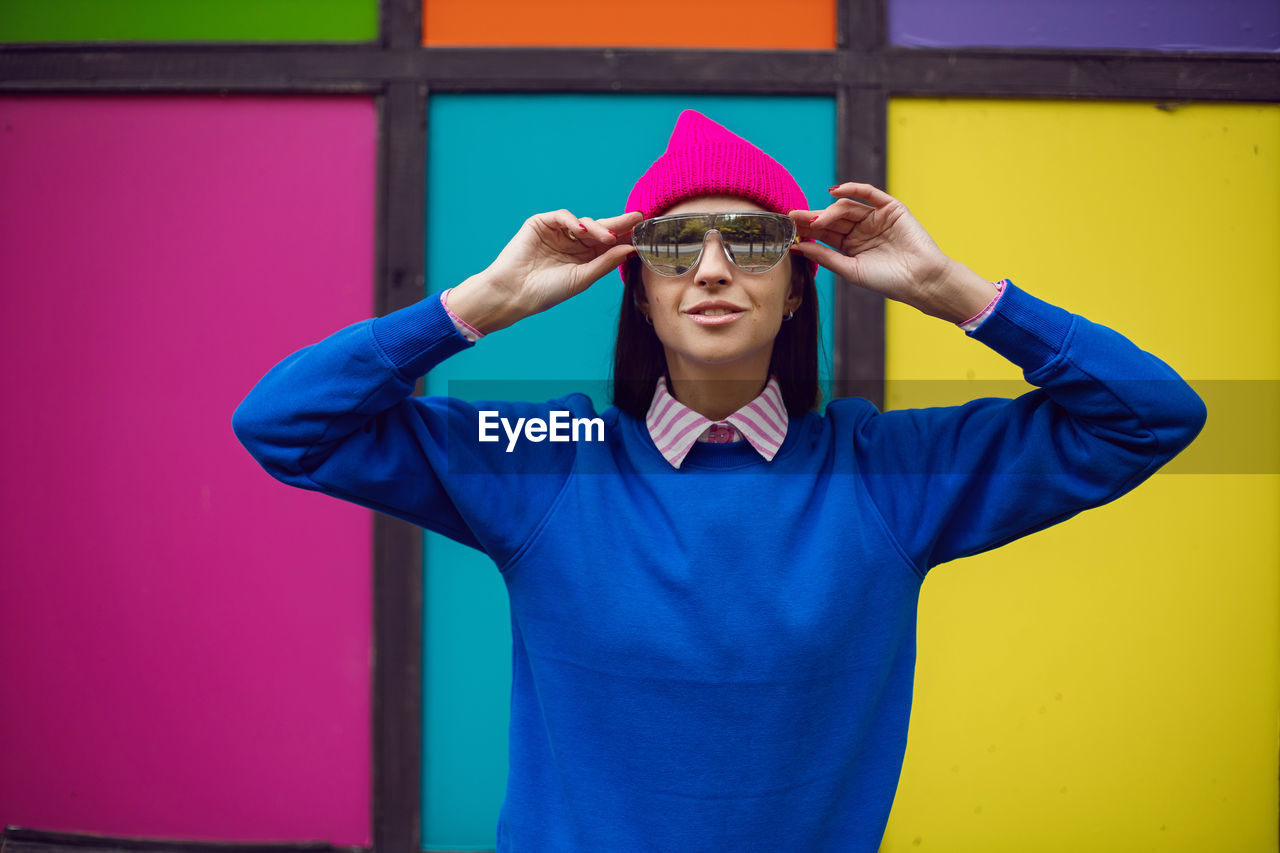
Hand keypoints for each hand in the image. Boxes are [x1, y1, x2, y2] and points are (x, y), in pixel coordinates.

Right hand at [447, 209, 640, 333]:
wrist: (514, 292)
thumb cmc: (547, 291)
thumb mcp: (582, 278)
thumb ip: (605, 262)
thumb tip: (630, 249)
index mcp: (585, 258)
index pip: (609, 244)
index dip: (625, 238)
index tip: (644, 234)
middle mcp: (573, 243)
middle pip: (600, 230)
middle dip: (618, 224)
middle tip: (637, 218)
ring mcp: (558, 232)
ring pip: (584, 222)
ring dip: (597, 227)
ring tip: (606, 237)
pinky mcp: (541, 224)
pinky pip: (562, 216)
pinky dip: (573, 220)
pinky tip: (581, 229)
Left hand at [789, 183, 993, 321]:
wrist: (921, 280)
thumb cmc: (887, 281)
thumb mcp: (850, 269)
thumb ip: (825, 257)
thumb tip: (797, 248)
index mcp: (850, 246)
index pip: (824, 234)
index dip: (807, 230)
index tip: (788, 229)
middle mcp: (861, 230)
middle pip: (832, 219)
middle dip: (812, 217)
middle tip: (792, 217)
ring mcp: (875, 218)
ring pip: (847, 208)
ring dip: (828, 211)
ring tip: (813, 219)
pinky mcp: (890, 208)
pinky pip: (869, 194)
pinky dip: (853, 189)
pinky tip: (834, 191)